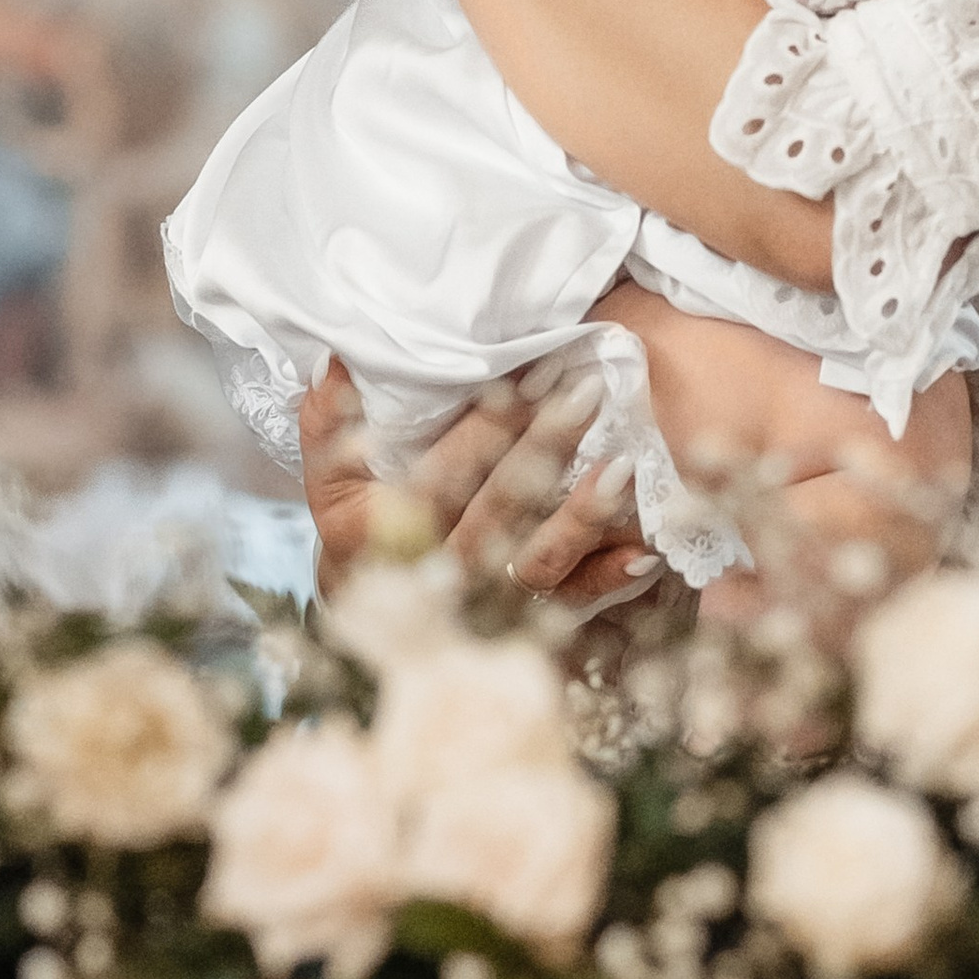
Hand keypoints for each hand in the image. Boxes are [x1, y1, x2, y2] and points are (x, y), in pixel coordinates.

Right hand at [298, 358, 662, 615]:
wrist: (379, 615)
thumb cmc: (363, 519)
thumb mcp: (332, 472)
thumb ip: (331, 417)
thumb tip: (341, 357)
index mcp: (382, 532)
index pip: (440, 474)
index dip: (485, 427)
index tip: (529, 375)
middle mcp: (436, 570)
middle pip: (496, 508)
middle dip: (544, 447)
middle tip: (586, 391)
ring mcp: (483, 600)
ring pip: (537, 560)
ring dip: (583, 516)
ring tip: (623, 465)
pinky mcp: (523, 621)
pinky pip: (570, 604)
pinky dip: (608, 579)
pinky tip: (647, 550)